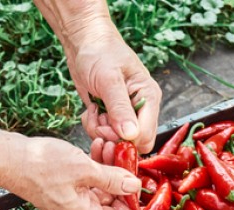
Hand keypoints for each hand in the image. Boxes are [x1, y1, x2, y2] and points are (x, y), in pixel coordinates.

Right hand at [3, 135, 140, 209]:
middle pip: (109, 203)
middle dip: (118, 179)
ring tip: (109, 146)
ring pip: (98, 189)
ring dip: (107, 168)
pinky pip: (85, 181)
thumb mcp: (84, 169)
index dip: (129, 203)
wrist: (8, 158)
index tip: (132, 181)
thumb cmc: (40, 166)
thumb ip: (112, 179)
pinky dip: (93, 166)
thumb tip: (134, 186)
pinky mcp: (62, 187)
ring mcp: (68, 200)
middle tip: (123, 156)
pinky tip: (95, 147)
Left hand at [67, 27, 160, 155]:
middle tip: (98, 119)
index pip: (146, 136)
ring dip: (99, 130)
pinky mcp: (111, 116)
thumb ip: (120, 108)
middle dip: (111, 137)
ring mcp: (125, 114)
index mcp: (149, 97)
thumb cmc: (100, 52)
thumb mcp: (109, 79)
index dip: (125, 139)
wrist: (84, 43)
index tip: (106, 126)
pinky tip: (91, 111)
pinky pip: (103, 134)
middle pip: (131, 143)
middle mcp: (141, 109)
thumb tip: (131, 135)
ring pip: (115, 141)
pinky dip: (93, 127)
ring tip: (93, 111)